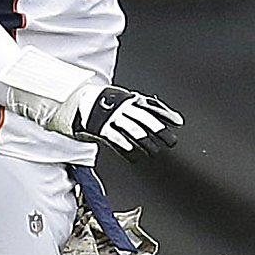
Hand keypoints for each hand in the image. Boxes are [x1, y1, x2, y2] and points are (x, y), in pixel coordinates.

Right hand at [57, 83, 181, 157]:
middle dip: (159, 130)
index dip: (165, 113)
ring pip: (132, 129)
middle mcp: (122, 106)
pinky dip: (125, 147)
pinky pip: (115, 138)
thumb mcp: (123, 100)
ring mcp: (111, 116)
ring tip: (155, 151)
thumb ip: (141, 107)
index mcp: (129, 98)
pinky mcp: (100, 126)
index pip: (151, 106)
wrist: (76, 100)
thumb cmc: (103, 103)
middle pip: (144, 118)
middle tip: (171, 140)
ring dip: (145, 141)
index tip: (178, 122)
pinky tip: (134, 155)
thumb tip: (163, 116)